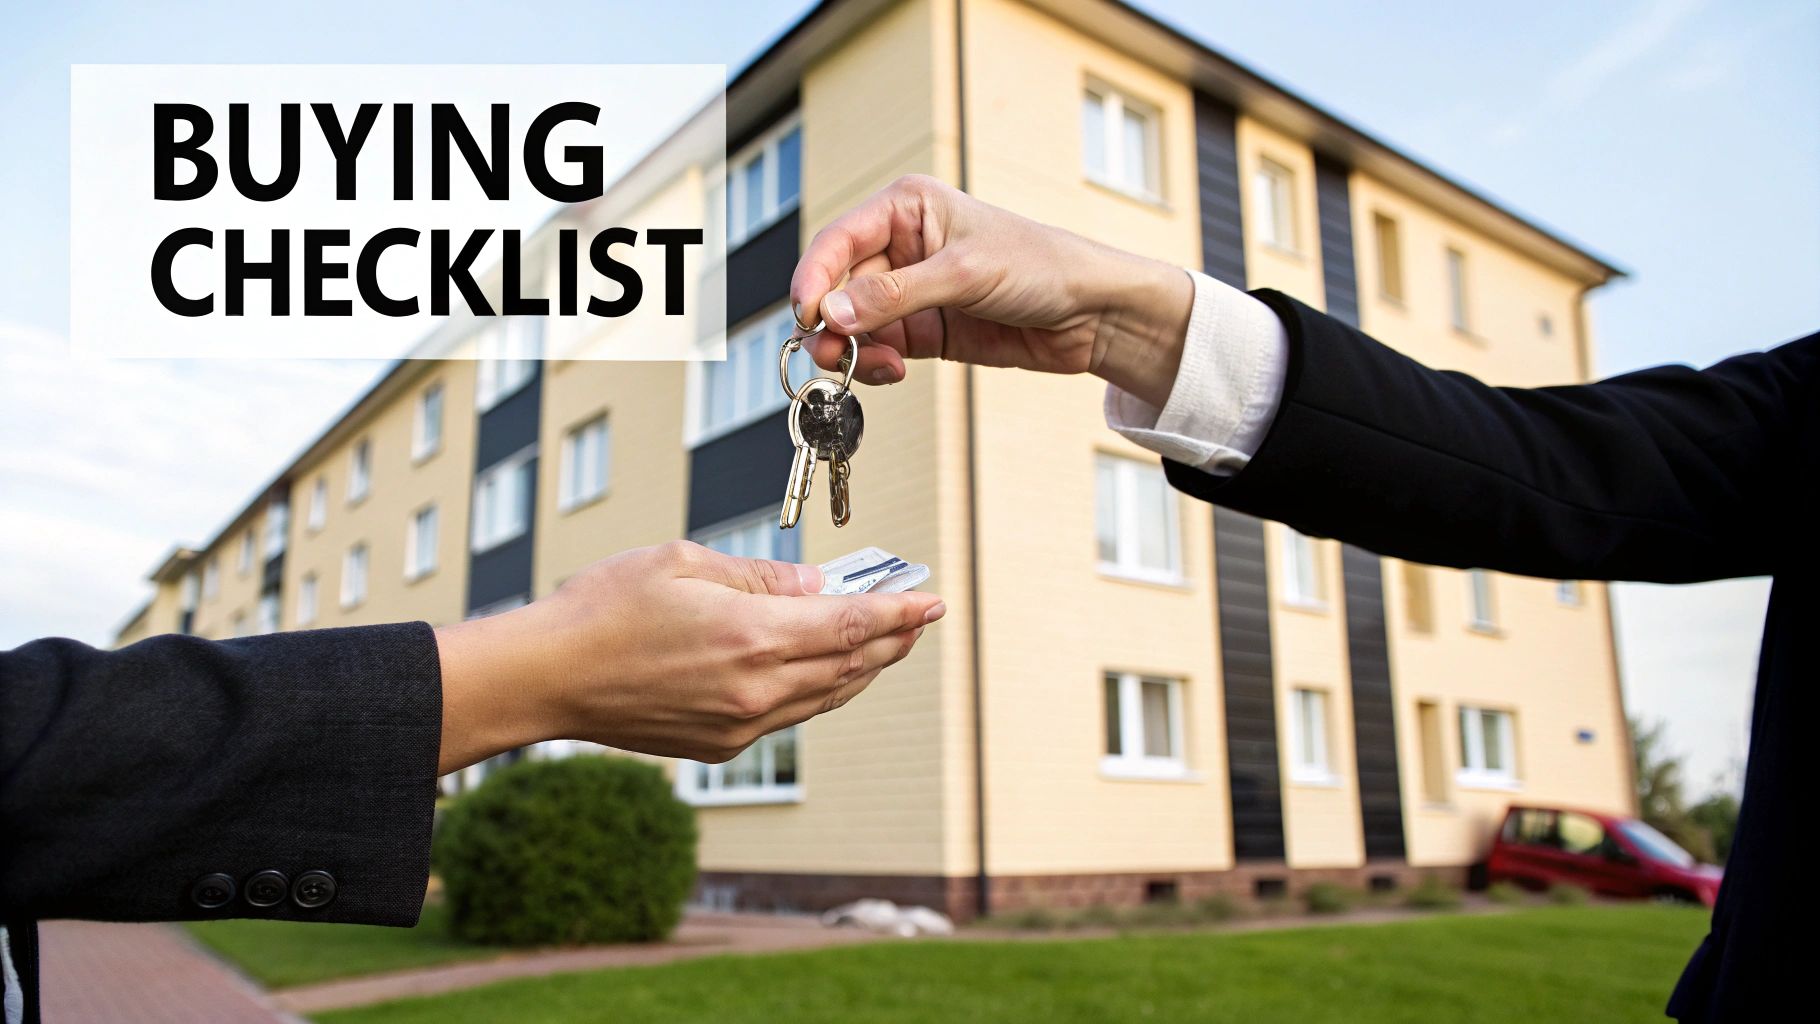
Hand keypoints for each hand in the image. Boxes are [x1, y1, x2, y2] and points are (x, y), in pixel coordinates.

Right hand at [434, 541, 943, 772]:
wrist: (547, 678)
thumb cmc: (606, 609)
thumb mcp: (685, 564)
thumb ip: (760, 577)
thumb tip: (814, 587)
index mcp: (751, 638)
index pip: (849, 626)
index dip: (897, 613)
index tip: (930, 600)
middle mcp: (755, 691)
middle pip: (849, 666)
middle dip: (892, 640)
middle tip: (920, 618)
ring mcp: (738, 726)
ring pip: (824, 697)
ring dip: (863, 669)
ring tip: (888, 642)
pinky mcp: (719, 746)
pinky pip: (790, 716)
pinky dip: (820, 690)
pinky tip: (826, 672)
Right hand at [790, 174, 1194, 406]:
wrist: (1093, 314)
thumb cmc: (1040, 267)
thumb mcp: (964, 274)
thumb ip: (895, 294)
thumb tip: (830, 315)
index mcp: (906, 207)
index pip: (838, 240)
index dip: (813, 278)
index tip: (806, 317)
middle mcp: (901, 246)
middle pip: (837, 287)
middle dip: (831, 324)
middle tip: (832, 358)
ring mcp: (910, 291)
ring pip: (853, 324)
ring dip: (851, 349)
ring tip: (873, 369)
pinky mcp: (924, 330)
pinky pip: (877, 349)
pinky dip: (874, 365)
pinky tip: (892, 372)